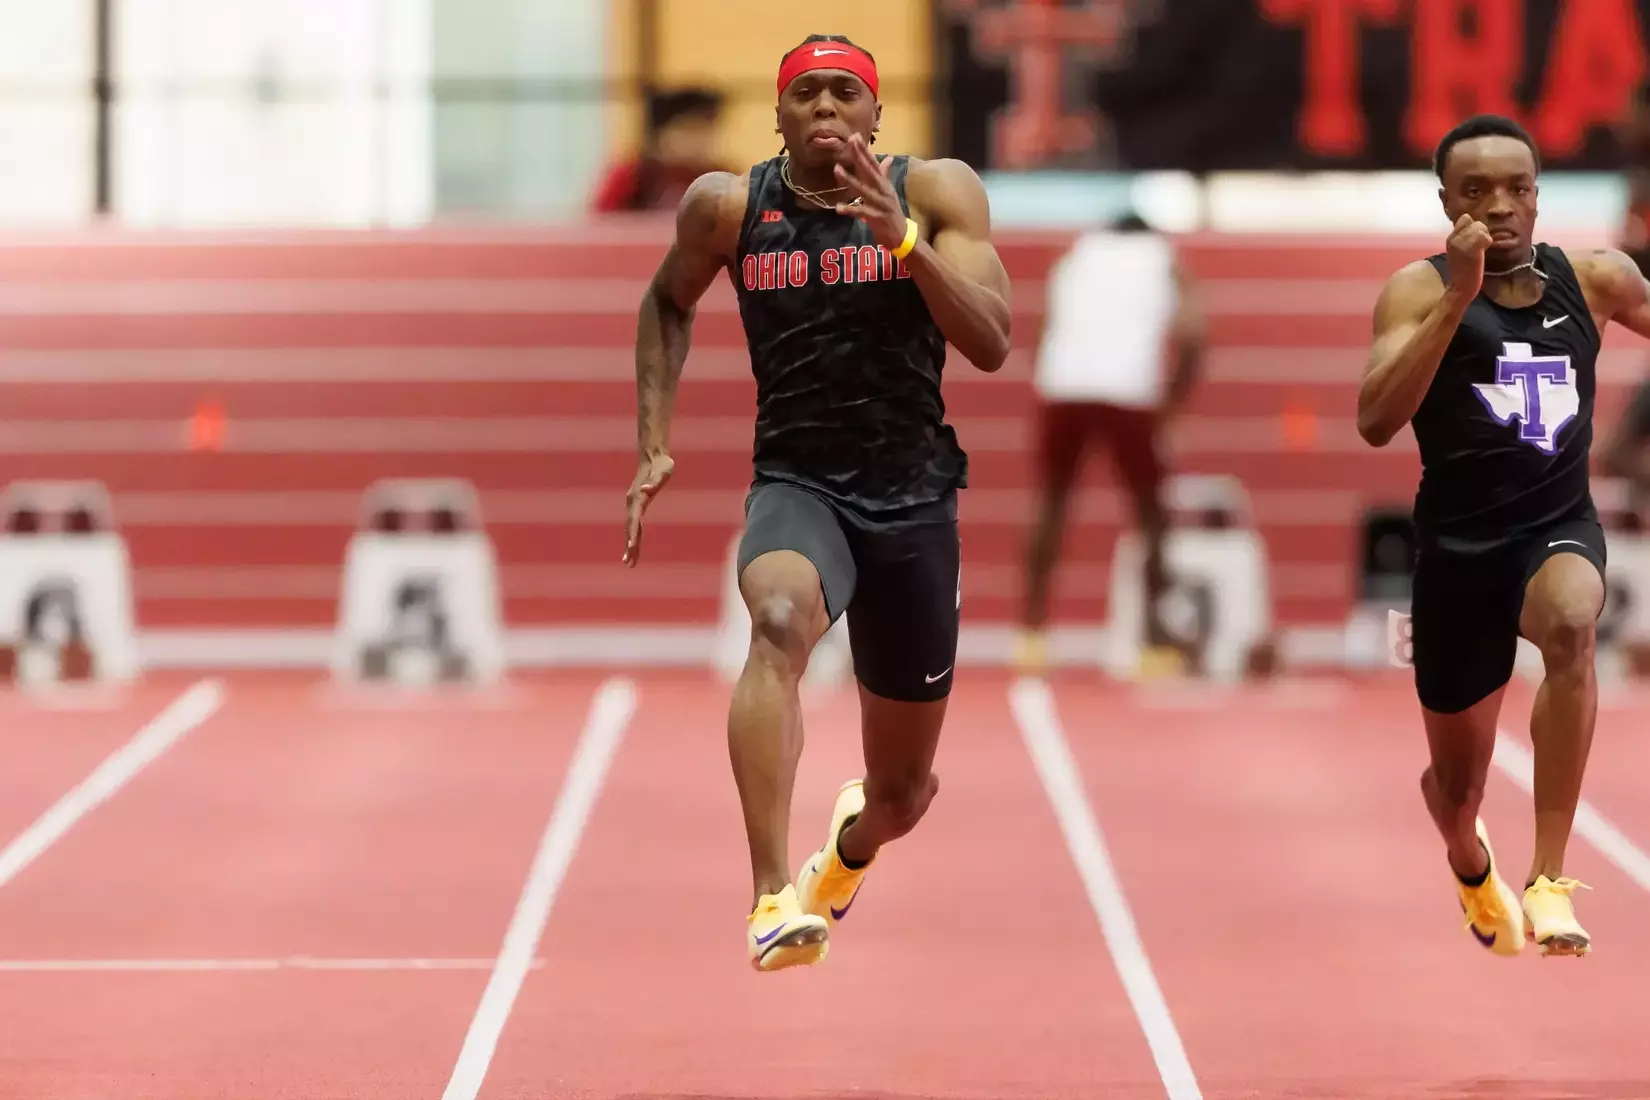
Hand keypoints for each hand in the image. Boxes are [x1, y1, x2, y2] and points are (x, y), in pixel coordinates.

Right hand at [623, 451, 674, 566]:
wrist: (653, 456)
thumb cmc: (662, 464)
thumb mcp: (664, 471)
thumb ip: (655, 481)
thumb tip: (646, 490)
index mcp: (638, 497)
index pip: (634, 520)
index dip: (632, 534)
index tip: (631, 547)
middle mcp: (632, 503)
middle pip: (630, 528)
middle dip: (630, 546)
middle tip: (629, 563)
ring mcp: (633, 505)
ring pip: (630, 529)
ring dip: (630, 545)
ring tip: (629, 563)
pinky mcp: (637, 505)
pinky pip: (635, 525)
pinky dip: (634, 537)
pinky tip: (634, 548)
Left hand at [833, 133, 908, 249]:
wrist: (902, 236)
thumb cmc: (892, 213)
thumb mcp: (888, 192)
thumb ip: (885, 174)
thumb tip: (888, 157)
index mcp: (884, 184)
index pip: (873, 163)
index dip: (864, 150)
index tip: (855, 136)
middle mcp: (883, 190)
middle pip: (870, 170)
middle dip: (859, 156)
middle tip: (850, 142)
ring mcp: (881, 203)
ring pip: (864, 189)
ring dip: (849, 180)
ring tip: (836, 169)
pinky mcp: (877, 218)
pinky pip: (862, 212)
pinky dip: (850, 210)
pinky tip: (838, 208)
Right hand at [1445, 213, 1491, 298]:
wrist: (1460, 288)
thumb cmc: (1463, 271)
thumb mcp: (1459, 250)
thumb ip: (1464, 237)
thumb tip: (1476, 224)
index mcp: (1450, 238)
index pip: (1465, 218)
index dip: (1473, 227)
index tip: (1473, 240)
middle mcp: (1453, 238)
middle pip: (1475, 221)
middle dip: (1481, 231)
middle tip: (1479, 247)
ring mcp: (1461, 242)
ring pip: (1480, 226)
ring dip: (1485, 237)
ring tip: (1481, 250)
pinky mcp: (1471, 248)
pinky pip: (1485, 236)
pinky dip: (1488, 242)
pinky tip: (1484, 251)